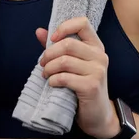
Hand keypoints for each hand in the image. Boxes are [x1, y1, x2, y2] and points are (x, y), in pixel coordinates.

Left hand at [35, 17, 118, 138]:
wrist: (99, 115)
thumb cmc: (83, 87)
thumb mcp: (73, 64)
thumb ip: (57, 47)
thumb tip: (39, 31)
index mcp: (96, 46)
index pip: (82, 23)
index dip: (65, 27)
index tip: (53, 39)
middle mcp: (100, 55)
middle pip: (68, 44)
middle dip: (49, 53)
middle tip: (42, 64)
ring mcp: (98, 70)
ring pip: (64, 61)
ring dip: (49, 68)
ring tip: (46, 74)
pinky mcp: (91, 86)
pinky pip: (65, 77)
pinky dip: (53, 80)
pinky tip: (53, 84)